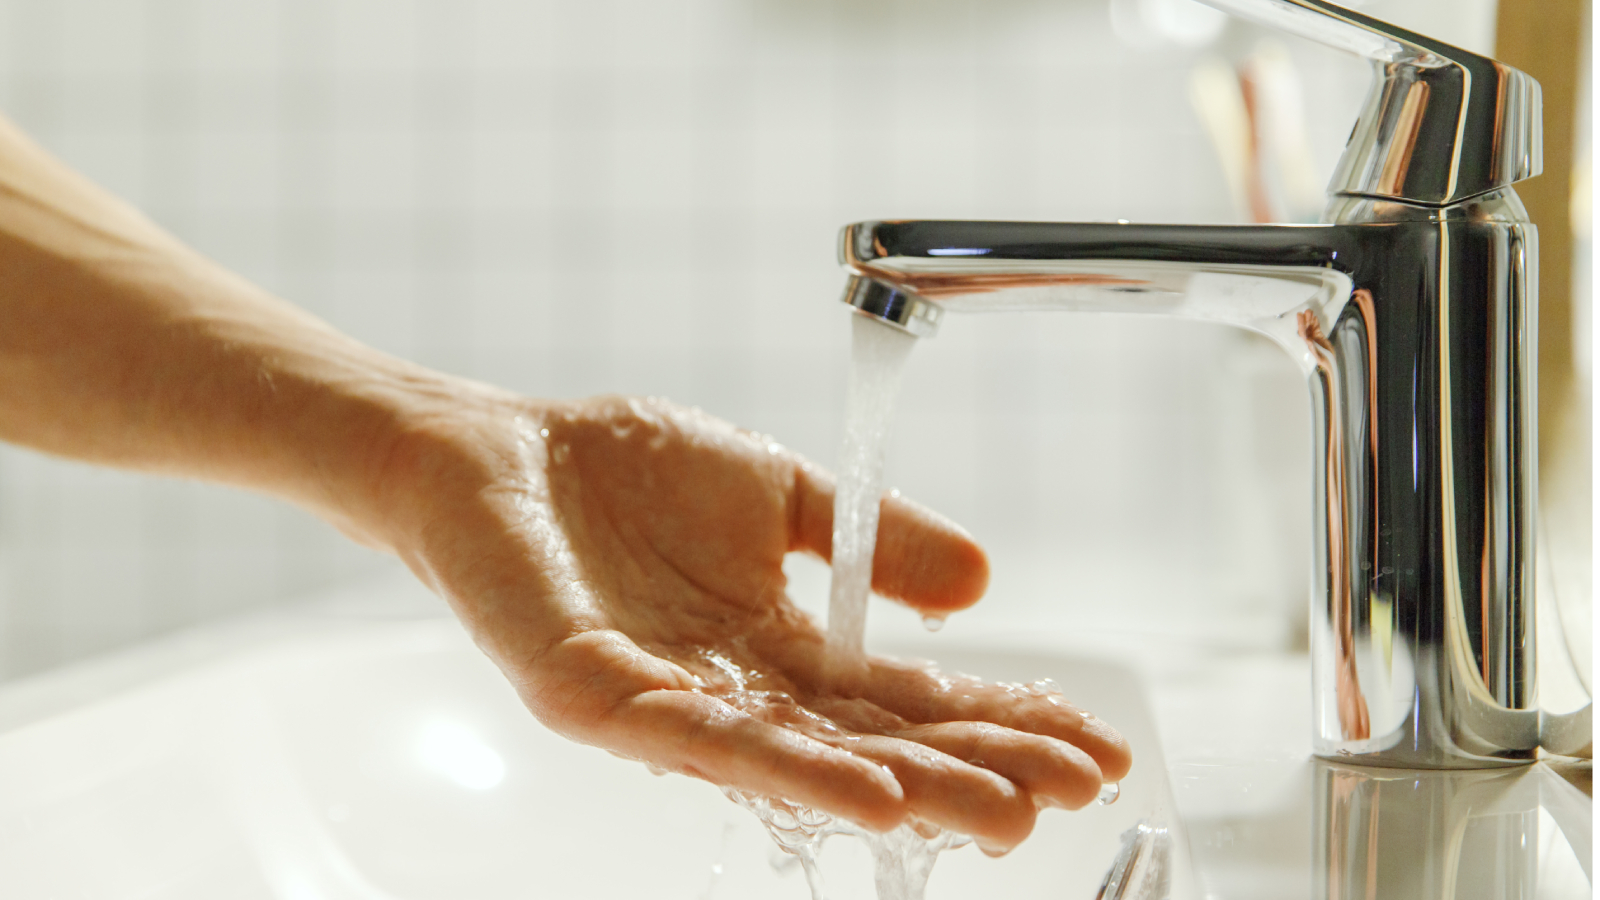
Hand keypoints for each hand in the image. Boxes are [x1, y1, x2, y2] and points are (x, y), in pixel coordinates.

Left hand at [371, 393, 1130, 852]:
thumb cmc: (627, 472)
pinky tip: (866, 792)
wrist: (503, 450)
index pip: (903, 696)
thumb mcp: (780, 493)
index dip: (994, 718)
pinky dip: (785, 768)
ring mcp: (667, 703)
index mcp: (783, 645)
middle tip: (1071, 797)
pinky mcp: (594, 698)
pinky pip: (693, 738)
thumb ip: (875, 541)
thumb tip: (986, 583)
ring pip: (798, 760)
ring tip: (996, 814)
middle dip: (973, 769)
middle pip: (870, 743)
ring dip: (903, 789)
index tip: (1087, 740)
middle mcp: (737, 689)